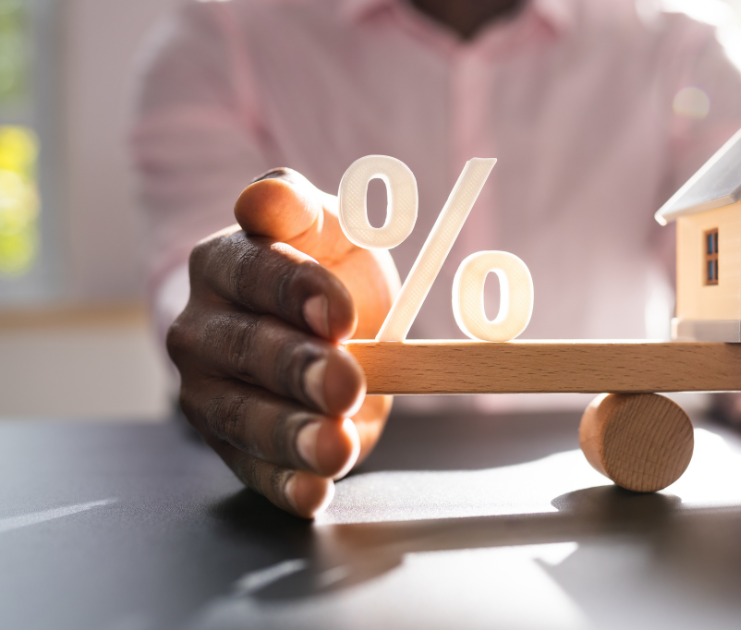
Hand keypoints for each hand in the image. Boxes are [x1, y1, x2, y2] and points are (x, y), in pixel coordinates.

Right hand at [168, 169, 399, 516]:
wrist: (328, 329)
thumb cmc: (326, 269)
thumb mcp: (326, 226)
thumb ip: (297, 206)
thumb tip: (264, 197)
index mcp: (223, 263)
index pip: (252, 272)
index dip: (296, 290)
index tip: (341, 311)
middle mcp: (202, 329)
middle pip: (247, 350)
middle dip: (298, 369)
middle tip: (346, 382)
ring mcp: (209, 393)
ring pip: (245, 417)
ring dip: (292, 435)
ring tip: (334, 446)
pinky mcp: (232, 447)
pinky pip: (253, 470)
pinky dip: (285, 485)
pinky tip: (315, 491)